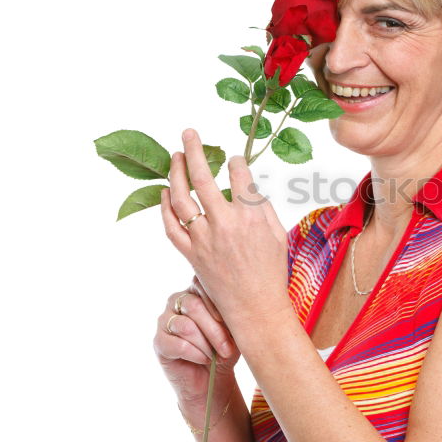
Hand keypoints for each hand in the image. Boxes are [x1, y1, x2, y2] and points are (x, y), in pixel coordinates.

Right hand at [153, 278, 239, 404]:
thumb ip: (232, 313)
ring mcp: (165, 320)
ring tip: (217, 356)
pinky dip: (196, 354)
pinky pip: (178, 344)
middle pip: (194, 306)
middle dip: (215, 329)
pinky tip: (205, 359)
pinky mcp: (159, 342)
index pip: (201, 283)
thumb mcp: (235, 329)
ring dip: (206, 344)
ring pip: (186, 326)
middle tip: (228, 348)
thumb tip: (237, 305)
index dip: (216, 301)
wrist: (213, 379)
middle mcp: (177, 301)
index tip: (232, 318)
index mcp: (196, 291)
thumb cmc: (226, 349)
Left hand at [159, 128, 291, 346]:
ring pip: (182, 198)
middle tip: (188, 133)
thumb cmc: (272, 272)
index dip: (236, 162)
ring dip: (175, 173)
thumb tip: (246, 184)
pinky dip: (165, 207)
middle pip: (203, 178)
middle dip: (194, 150)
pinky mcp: (191, 254)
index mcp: (250, 217)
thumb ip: (260, 206)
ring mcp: (204, 239)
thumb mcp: (277, 234)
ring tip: (174, 156)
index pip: (239, 175)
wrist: (256, 309)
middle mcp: (224, 224)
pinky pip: (171, 226)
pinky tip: (165, 192)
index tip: (234, 159)